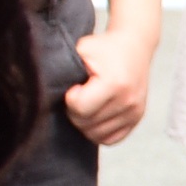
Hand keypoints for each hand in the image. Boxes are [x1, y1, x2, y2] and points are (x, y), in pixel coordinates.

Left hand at [62, 17, 155, 145]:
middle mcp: (127, 100)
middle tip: (79, 95)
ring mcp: (134, 112)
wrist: (134, 46)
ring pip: (96, 135)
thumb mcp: (83, 49)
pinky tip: (96, 115)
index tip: (75, 87)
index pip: (80, 108)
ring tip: (87, 104)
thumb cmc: (103, 48)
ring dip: (85, 123)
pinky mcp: (137, 119)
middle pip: (86, 124)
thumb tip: (48, 91)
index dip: (70, 99)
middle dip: (75, 112)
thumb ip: (65, 68)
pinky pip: (110, 139)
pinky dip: (98, 132)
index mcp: (114, 83)